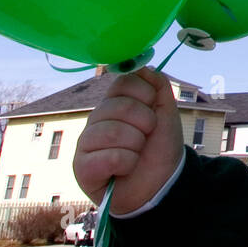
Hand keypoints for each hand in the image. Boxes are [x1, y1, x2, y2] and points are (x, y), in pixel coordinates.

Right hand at [72, 67, 184, 214]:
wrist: (161, 184)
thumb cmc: (160, 147)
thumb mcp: (166, 111)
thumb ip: (157, 84)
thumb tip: (141, 63)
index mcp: (114, 102)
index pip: (124, 81)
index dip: (146, 97)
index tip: (153, 113)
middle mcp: (96, 118)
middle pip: (120, 106)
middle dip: (145, 124)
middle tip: (146, 137)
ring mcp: (86, 142)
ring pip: (114, 132)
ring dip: (136, 145)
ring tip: (136, 153)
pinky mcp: (81, 167)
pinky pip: (109, 157)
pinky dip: (127, 163)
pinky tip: (124, 169)